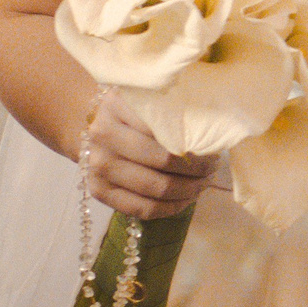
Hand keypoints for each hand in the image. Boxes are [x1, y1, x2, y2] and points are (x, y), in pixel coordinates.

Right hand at [79, 90, 217, 221]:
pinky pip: (141, 208)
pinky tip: (186, 200)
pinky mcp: (98, 191)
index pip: (166, 129)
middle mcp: (103, 136)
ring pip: (154, 188)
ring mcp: (98, 166)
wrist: (92, 126)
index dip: (196, 142)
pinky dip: (170, 208)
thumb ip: (175, 109)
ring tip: (204, 183)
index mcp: (118, 105)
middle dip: (196, 169)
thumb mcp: (150, 97)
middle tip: (213, 168)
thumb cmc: (133, 110)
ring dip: (188, 190)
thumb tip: (214, 133)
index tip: (214, 146)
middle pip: (162, 161)